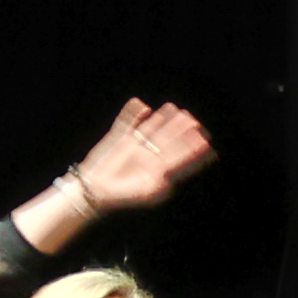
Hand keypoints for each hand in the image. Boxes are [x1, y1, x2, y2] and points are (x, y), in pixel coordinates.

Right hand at [66, 100, 214, 216]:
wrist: (94, 189)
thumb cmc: (120, 194)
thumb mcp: (143, 190)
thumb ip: (157, 180)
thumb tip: (169, 174)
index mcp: (158, 166)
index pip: (177, 153)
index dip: (189, 146)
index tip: (203, 139)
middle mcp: (148, 153)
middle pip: (167, 137)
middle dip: (178, 128)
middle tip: (189, 118)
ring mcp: (134, 144)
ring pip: (150, 127)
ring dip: (160, 118)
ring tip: (171, 107)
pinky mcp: (118, 138)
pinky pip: (125, 122)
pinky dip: (131, 113)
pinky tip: (139, 103)